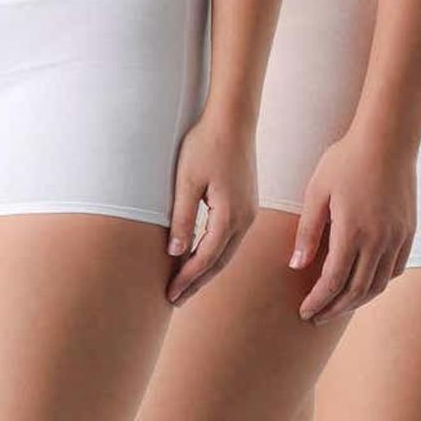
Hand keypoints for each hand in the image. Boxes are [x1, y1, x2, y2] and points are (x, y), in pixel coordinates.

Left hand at [166, 110, 257, 305]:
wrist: (232, 120)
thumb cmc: (205, 145)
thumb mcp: (186, 182)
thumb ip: (182, 218)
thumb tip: (175, 252)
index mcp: (230, 215)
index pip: (206, 258)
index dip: (187, 278)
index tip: (170, 293)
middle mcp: (245, 219)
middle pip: (220, 262)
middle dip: (197, 282)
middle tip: (176, 299)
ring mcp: (249, 213)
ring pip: (227, 252)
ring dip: (207, 270)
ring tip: (186, 285)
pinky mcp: (247, 205)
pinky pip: (231, 239)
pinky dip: (216, 254)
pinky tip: (202, 258)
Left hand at [290, 132, 415, 323]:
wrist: (388, 139)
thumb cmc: (346, 160)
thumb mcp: (316, 193)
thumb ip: (308, 233)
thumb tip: (296, 267)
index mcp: (352, 231)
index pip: (333, 281)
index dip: (318, 301)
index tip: (304, 312)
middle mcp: (379, 240)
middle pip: (357, 291)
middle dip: (334, 308)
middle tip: (316, 317)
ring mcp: (398, 237)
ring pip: (378, 284)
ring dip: (357, 301)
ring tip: (337, 306)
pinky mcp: (409, 231)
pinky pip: (395, 269)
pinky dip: (378, 283)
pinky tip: (363, 285)